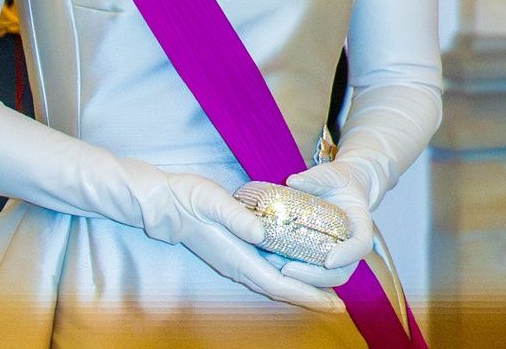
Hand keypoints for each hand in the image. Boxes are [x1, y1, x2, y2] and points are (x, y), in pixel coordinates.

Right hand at [143, 171, 344, 312]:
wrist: (165, 203)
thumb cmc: (189, 200)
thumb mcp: (214, 202)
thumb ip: (237, 218)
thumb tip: (261, 233)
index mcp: (239, 258)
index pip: (280, 284)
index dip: (308, 296)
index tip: (332, 305)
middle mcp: (240, 265)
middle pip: (283, 289)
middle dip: (311, 298)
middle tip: (339, 305)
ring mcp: (237, 260)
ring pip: (276, 280)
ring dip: (301, 287)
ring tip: (325, 291)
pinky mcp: (235, 250)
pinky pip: (267, 267)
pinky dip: (287, 272)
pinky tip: (297, 265)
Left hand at [286, 159, 373, 273]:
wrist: (342, 186)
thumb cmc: (337, 180)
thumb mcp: (329, 175)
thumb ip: (314, 179)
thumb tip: (292, 180)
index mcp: (360, 223)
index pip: (361, 245)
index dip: (347, 255)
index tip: (329, 260)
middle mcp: (351, 244)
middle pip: (342, 272)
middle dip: (316, 276)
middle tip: (288, 269)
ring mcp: (339, 254)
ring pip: (328, 278)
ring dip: (304, 279)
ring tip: (276, 269)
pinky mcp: (323, 256)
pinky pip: (315, 271)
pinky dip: (298, 274)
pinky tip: (275, 265)